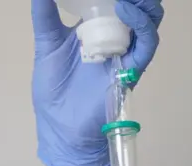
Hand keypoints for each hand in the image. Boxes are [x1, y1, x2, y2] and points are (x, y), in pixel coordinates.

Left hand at [31, 0, 163, 165]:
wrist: (61, 126)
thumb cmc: (52, 90)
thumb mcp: (46, 47)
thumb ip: (45, 18)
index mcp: (91, 30)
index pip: (110, 1)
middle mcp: (111, 37)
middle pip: (134, 8)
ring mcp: (123, 52)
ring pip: (147, 20)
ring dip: (142, 4)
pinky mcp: (131, 69)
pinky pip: (146, 44)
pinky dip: (141, 24)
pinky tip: (125, 9)